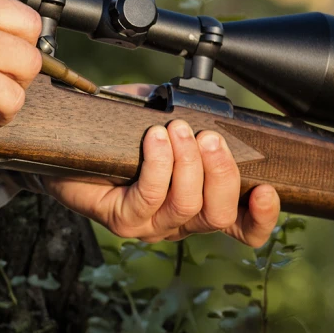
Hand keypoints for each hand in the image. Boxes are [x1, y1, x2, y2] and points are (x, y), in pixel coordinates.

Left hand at [45, 120, 281, 247]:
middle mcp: (179, 222)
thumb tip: (210, 105)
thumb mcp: (165, 119)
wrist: (65, 148)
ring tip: (177, 129)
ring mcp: (150, 226)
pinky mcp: (122, 221)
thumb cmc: (120, 135)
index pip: (243, 227)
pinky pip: (150, 196)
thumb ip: (193, 117)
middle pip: (219, 215)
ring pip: (186, 206)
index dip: (262, 217)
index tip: (267, 190)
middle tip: (210, 138)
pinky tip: (155, 138)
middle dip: (222, 173)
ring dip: (188, 163)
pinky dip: (158, 164)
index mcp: (200, 205)